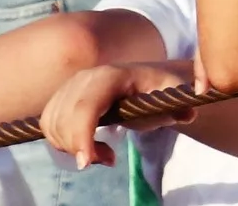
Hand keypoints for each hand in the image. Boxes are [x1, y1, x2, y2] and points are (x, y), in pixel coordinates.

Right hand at [40, 62, 194, 169]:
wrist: (142, 79)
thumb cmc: (155, 89)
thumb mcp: (171, 94)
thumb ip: (179, 104)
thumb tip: (189, 113)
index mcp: (111, 76)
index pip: (87, 106)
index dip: (82, 135)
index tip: (87, 163)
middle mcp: (84, 78)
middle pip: (66, 121)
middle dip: (81, 148)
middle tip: (107, 159)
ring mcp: (68, 87)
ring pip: (54, 126)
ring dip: (73, 148)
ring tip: (102, 153)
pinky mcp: (58, 98)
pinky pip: (48, 127)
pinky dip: (62, 143)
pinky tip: (86, 147)